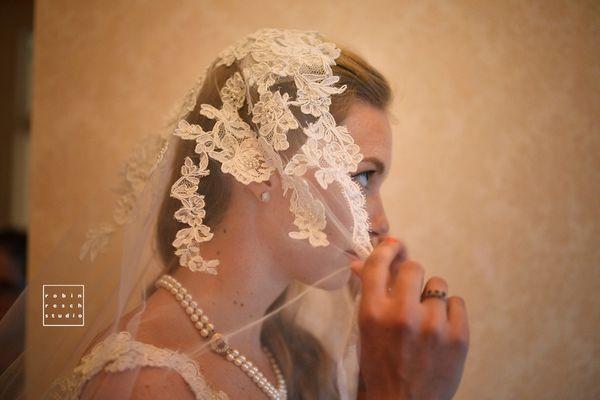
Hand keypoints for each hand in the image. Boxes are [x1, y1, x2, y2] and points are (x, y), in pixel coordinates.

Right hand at [350, 237, 468, 399]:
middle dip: (411, 277)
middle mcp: (402, 314)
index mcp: (373, 312)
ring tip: (426, 319)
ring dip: (431, 297)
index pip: (378, 264)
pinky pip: (457, 302)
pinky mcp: (458, 336)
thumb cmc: (380, 365)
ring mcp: (433, 325)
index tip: (393, 245)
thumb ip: (368, 292)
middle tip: (410, 293)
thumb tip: (359, 260)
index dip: (387, 249)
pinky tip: (440, 328)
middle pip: (414, 268)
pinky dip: (450, 312)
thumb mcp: (367, 329)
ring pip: (438, 285)